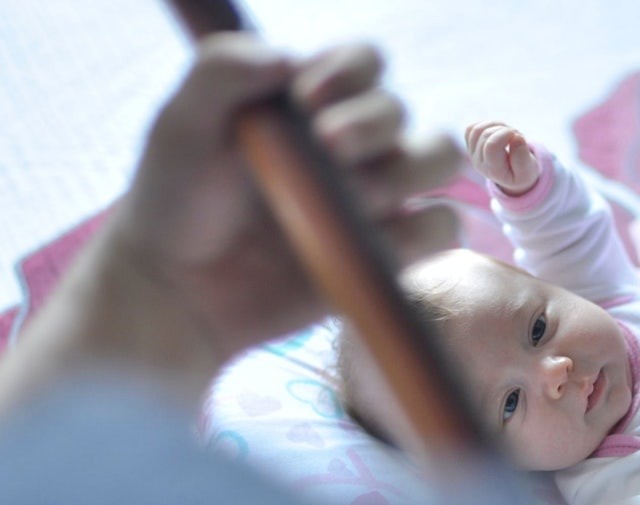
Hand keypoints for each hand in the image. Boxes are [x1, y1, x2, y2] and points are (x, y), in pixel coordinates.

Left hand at [117, 35, 460, 359]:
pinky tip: (371, 240)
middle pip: (405, 111)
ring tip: (352, 199)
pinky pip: (439, 229)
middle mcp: (355, 146)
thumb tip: (287, 58)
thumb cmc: (178, 199)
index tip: (307, 100)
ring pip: (439, 161)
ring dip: (403, 172)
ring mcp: (377, 199)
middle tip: (327, 148)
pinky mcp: (390, 254)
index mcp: (313, 102)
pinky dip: (420, 231)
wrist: (180, 288)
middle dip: (373, 125)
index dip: (350, 73)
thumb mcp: (182, 121)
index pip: (366, 63)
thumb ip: (222, 70)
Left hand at [465, 121, 540, 195]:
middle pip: (486, 135)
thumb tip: (516, 137)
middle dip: (504, 129)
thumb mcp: (528, 171)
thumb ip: (523, 158)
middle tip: (517, 136)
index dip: (506, 134)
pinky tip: (498, 132)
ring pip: (477, 129)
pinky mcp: (470, 145)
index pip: (491, 146)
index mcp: (493, 170)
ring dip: (496, 125)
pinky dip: (486, 125)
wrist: (513, 175)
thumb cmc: (522, 172)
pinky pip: (472, 128)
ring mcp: (472, 154)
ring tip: (508, 133)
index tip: (518, 136)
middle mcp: (479, 163)